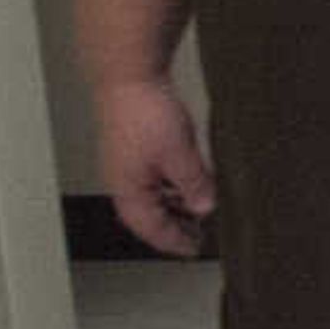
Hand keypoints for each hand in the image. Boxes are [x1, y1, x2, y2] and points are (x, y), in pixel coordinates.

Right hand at [95, 80, 216, 256]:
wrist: (130, 78)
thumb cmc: (145, 113)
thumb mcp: (179, 155)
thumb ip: (193, 185)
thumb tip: (205, 208)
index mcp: (129, 190)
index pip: (152, 229)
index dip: (174, 242)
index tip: (194, 250)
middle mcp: (124, 181)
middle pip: (150, 216)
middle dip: (175, 228)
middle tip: (200, 236)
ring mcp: (128, 165)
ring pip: (153, 197)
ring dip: (175, 207)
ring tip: (200, 211)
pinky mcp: (136, 148)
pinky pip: (155, 178)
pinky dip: (173, 186)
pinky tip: (191, 181)